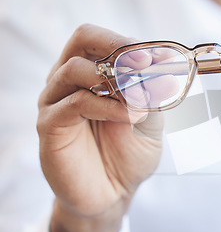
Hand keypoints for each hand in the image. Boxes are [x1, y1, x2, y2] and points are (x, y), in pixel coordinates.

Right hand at [37, 24, 162, 231]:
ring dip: (115, 80)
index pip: (101, 38)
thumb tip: (158, 69)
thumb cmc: (129, 153)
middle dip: (116, 45)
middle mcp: (70, 81)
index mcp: (92, 73)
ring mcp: (56, 101)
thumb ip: (151, 94)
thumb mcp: (150, 119)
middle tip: (145, 63)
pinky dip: (107, 106)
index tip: (158, 56)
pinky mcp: (50, 126)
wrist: (113, 193)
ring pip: (75, 68)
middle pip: (82, 39)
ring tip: (140, 103)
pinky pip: (75, 103)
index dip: (129, 41)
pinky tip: (129, 116)